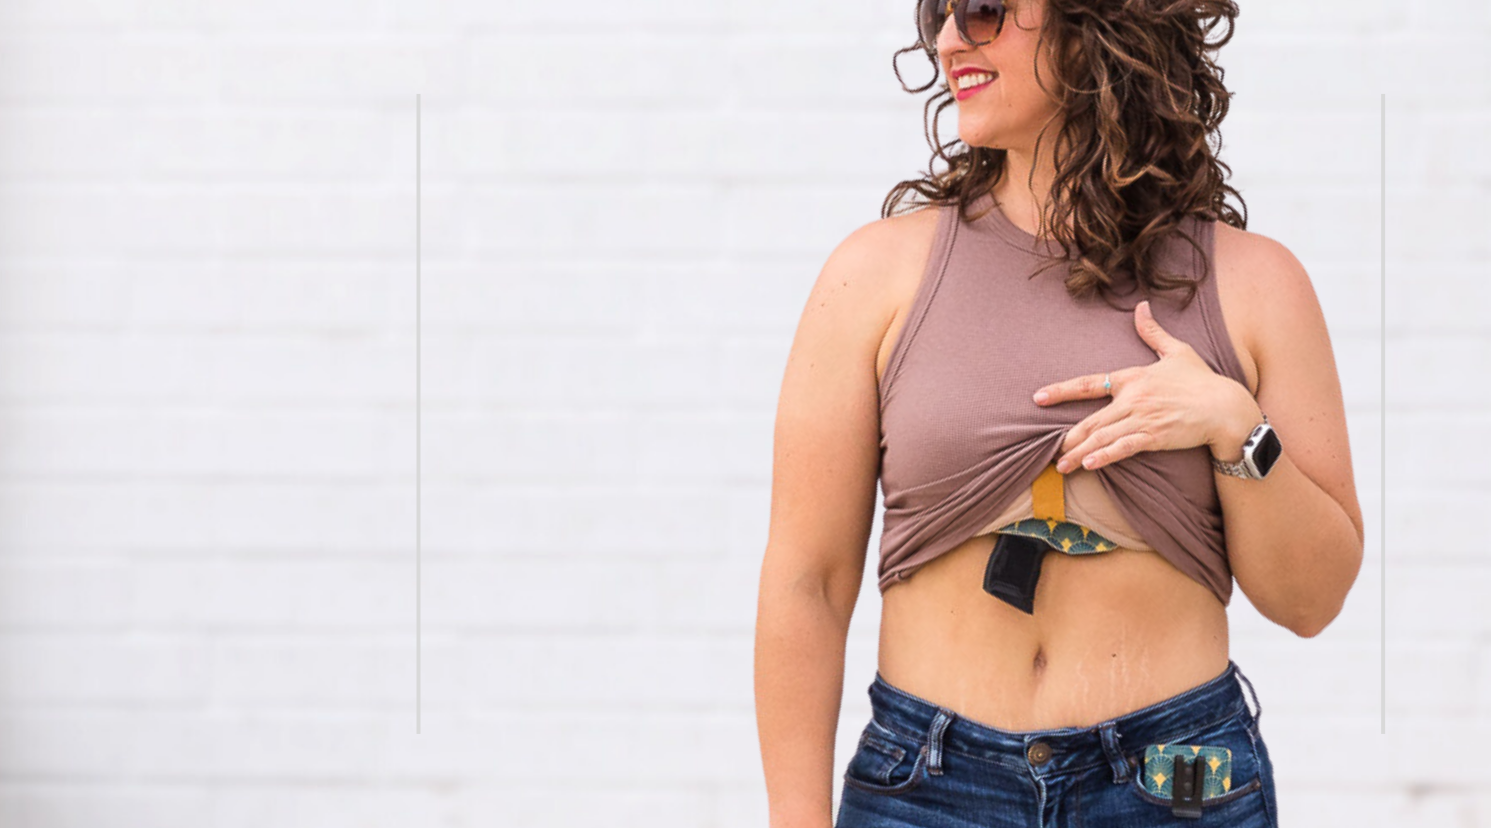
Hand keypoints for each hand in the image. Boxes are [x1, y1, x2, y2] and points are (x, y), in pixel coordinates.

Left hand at [1031, 300, 1254, 471]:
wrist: (1226, 407)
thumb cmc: (1202, 380)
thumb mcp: (1177, 351)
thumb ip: (1153, 332)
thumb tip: (1141, 306)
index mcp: (1133, 378)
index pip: (1090, 383)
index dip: (1062, 391)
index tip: (1038, 397)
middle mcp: (1133, 398)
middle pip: (1091, 420)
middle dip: (1070, 438)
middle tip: (1052, 452)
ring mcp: (1143, 419)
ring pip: (1103, 437)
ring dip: (1080, 452)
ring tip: (1063, 466)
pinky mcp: (1155, 437)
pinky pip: (1124, 448)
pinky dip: (1105, 456)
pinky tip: (1089, 464)